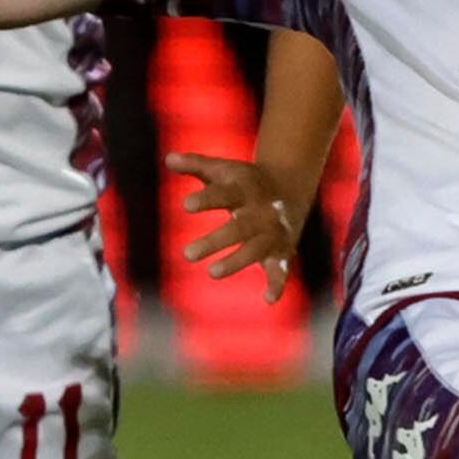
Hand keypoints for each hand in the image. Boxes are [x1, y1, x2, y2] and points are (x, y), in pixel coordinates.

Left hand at [169, 151, 304, 304]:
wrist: (289, 187)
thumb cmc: (244, 181)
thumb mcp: (222, 170)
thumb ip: (196, 165)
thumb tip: (169, 159)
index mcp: (245, 189)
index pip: (224, 194)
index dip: (206, 199)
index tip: (186, 205)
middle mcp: (261, 212)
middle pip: (239, 228)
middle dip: (215, 241)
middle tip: (186, 255)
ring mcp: (273, 233)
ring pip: (256, 250)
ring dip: (237, 262)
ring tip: (212, 272)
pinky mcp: (282, 251)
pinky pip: (281, 269)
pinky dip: (278, 284)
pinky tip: (268, 300)